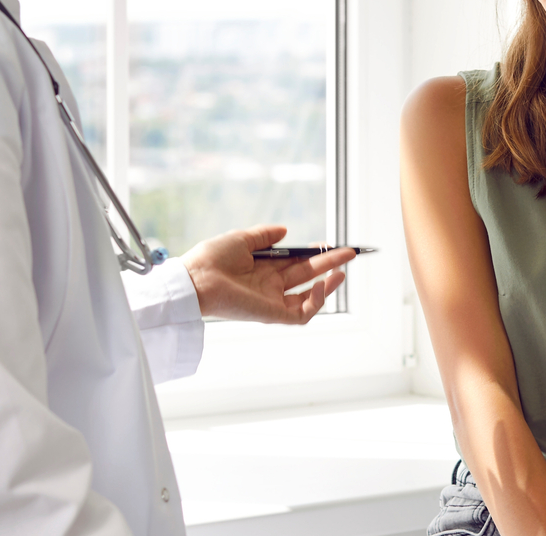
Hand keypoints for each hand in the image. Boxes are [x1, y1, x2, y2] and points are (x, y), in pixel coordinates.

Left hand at [182, 225, 353, 323]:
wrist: (195, 279)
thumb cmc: (211, 259)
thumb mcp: (241, 239)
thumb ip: (264, 235)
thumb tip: (285, 231)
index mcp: (262, 269)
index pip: (295, 262)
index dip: (314, 254)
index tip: (329, 244)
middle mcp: (270, 286)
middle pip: (307, 275)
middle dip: (328, 264)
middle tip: (349, 253)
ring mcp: (272, 301)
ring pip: (309, 297)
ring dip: (327, 284)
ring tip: (342, 270)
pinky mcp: (272, 314)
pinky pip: (301, 314)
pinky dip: (316, 302)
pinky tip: (321, 284)